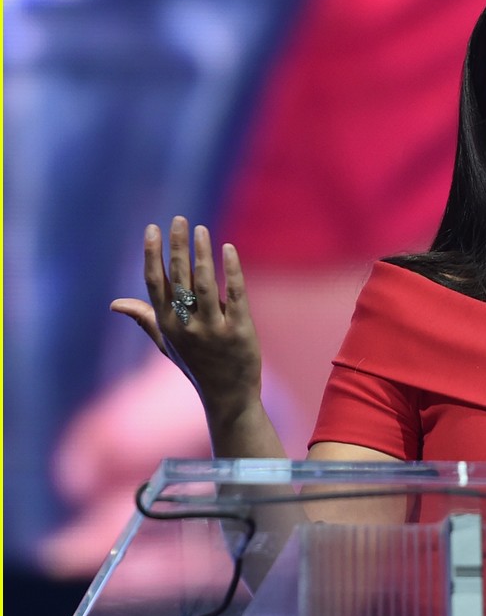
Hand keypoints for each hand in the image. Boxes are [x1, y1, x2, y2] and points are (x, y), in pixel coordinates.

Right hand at [111, 216, 261, 417]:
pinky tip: (228, 250)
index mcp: (167, 325)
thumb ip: (146, 319)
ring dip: (202, 254)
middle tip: (179, 219)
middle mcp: (187, 326)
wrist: (227, 396)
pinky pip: (236, 295)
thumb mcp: (166, 343)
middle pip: (179, 278)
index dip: (153, 254)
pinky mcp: (239, 331)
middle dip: (177, 247)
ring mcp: (213, 329)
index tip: (153, 228)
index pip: (155, 283)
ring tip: (200, 229)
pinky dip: (232, 271)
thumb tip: (116, 303)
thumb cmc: (195, 366)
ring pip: (206, 284)